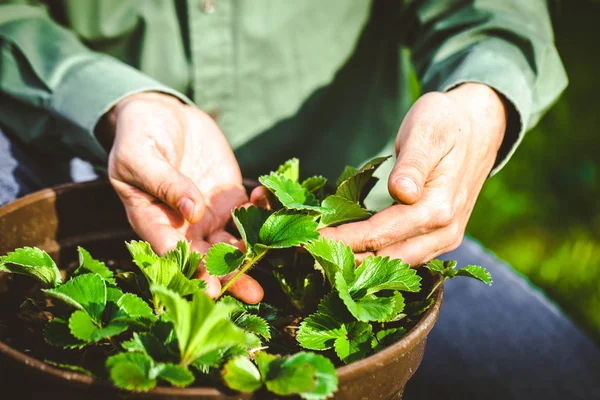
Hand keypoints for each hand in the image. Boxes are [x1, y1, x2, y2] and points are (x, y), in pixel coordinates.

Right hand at [102, 92, 262, 301]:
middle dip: (230, 275)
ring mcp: (209, 214)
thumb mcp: (140, 157)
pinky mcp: (229, 198)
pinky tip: (273, 207)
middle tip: (252, 294)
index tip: (211, 288)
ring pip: (233, 240)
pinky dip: (263, 212)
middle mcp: (183, 226)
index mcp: (153, 221)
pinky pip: (250, 212)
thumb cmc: (138, 136)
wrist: (160, 114)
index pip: (172, 252)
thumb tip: (191, 210)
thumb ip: (163, 182)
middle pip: (207, 257)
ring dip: (253, 252)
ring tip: (275, 259)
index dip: (191, 271)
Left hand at [320, 83, 506, 265]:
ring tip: (321, 259)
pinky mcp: (438, 238)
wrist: (480, 128)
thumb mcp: (427, 131)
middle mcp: (444, 232)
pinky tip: (350, 254)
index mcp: (439, 208)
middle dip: (345, 260)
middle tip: (306, 254)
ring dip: (359, 266)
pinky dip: (377, 259)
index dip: (342, 240)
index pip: (380, 234)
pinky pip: (405, 257)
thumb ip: (414, 164)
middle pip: (386, 259)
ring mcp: (444, 239)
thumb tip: (401, 192)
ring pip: (396, 264)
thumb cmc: (446, 123)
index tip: (308, 240)